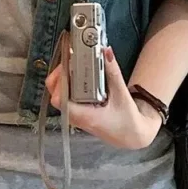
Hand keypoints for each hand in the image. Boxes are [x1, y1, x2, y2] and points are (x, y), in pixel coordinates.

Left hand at [45, 46, 162, 149]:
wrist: (131, 137)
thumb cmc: (128, 122)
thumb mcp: (122, 95)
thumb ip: (113, 72)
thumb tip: (106, 52)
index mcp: (85, 116)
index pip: (60, 99)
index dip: (60, 80)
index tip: (68, 65)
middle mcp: (76, 117)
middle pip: (55, 94)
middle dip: (59, 74)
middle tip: (70, 60)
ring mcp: (76, 115)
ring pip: (59, 95)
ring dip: (64, 78)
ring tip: (74, 64)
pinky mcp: (79, 112)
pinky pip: (67, 96)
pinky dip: (69, 83)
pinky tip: (78, 74)